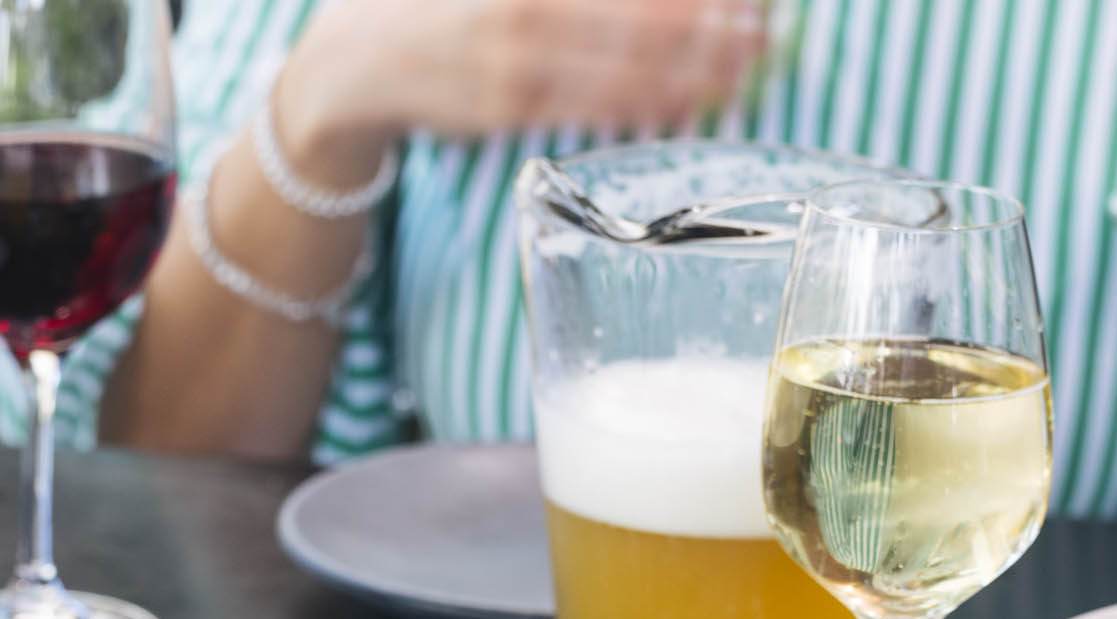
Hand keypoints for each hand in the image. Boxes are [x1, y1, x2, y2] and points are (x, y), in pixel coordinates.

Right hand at [279, 0, 766, 181]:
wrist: (351, 63)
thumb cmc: (431, 0)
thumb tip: (657, 4)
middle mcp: (524, 8)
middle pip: (642, 13)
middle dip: (710, 22)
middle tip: (765, 25)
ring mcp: (519, 62)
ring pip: (627, 64)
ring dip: (696, 66)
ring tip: (748, 60)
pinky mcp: (514, 110)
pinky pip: (598, 106)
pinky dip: (650, 101)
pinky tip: (690, 97)